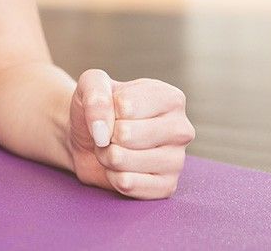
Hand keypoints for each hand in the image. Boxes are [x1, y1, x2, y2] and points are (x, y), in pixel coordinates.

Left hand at [68, 68, 194, 198]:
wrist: (90, 140)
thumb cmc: (97, 108)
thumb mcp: (91, 83)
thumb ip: (95, 93)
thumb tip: (102, 130)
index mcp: (169, 98)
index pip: (125, 105)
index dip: (106, 109)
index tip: (113, 110)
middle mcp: (181, 129)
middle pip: (125, 134)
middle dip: (105, 135)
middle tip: (110, 133)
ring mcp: (177, 161)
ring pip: (122, 160)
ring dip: (106, 155)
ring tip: (114, 149)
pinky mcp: (167, 187)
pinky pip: (127, 184)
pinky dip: (112, 176)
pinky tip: (120, 169)